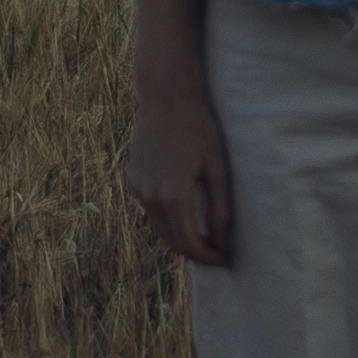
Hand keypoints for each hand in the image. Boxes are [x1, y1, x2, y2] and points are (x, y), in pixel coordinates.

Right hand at [126, 87, 236, 267]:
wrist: (165, 96)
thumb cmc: (198, 128)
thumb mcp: (217, 168)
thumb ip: (220, 208)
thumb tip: (223, 241)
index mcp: (173, 196)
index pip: (189, 244)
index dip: (208, 258)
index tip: (225, 260)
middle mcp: (150, 197)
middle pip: (171, 241)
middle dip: (195, 251)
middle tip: (217, 251)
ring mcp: (138, 187)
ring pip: (158, 226)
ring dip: (179, 235)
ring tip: (204, 234)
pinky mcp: (133, 177)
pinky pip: (150, 207)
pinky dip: (167, 216)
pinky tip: (184, 208)